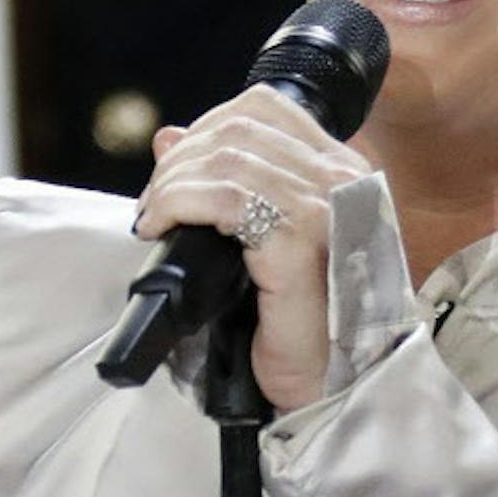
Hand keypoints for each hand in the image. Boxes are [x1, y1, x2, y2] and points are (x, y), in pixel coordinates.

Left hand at [133, 87, 372, 410]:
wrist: (337, 388)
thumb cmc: (306, 327)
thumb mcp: (263, 244)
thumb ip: (228, 184)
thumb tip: (170, 136)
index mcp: (342, 172)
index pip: (265, 108)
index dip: (205, 128)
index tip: (176, 171)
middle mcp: (343, 179)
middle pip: (239, 126)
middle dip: (181, 160)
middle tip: (155, 204)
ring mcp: (327, 207)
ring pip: (226, 157)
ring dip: (172, 184)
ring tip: (154, 218)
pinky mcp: (302, 243)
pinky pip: (226, 198)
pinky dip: (178, 203)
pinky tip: (161, 228)